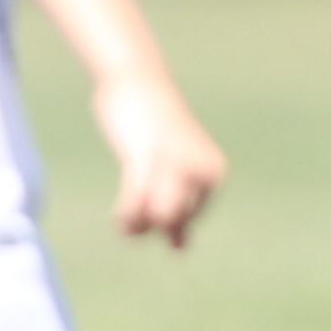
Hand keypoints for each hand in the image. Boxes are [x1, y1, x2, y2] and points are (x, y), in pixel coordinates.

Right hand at [94, 72, 226, 245]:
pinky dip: (126, 216)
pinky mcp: (144, 156)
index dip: (165, 226)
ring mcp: (174, 163)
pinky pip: (136, 202)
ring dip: (136, 227)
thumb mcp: (171, 169)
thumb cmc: (153, 126)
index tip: (147, 214)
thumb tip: (180, 251)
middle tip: (130, 225)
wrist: (136, 79)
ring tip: (124, 225)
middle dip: (150, 227)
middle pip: (174, 221)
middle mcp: (200, 169)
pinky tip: (117, 218)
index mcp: (213, 172)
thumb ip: (180, 210)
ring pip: (157, 216)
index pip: (190, 219)